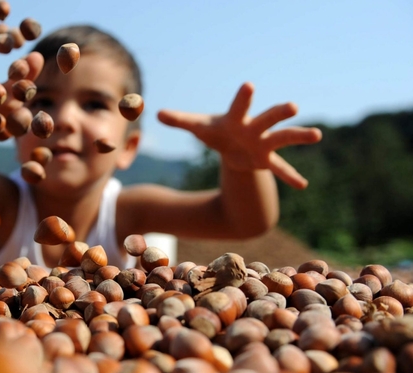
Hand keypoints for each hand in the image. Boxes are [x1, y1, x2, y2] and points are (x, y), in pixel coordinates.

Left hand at [157, 82, 321, 188]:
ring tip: (317, 135)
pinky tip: (303, 185)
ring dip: (299, 136)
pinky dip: (290, 176)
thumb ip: (181, 120)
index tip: (248, 85)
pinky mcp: (266, 161)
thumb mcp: (199, 127)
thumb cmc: (217, 132)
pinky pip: (280, 169)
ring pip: (284, 138)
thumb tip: (157, 113)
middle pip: (268, 118)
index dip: (243, 97)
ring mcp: (264, 144)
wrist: (232, 146)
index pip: (239, 105)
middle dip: (278, 113)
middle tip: (293, 106)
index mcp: (237, 118)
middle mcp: (255, 128)